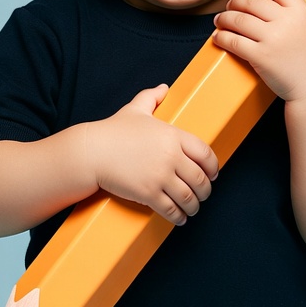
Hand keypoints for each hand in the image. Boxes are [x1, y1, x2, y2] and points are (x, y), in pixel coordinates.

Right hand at [85, 84, 218, 225]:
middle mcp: (171, 157)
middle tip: (204, 195)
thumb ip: (151, 97)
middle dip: (205, 191)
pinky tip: (180, 218)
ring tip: (193, 209)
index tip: (213, 175)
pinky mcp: (148, 193)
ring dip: (194, 206)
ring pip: (188, 197)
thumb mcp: (135, 109)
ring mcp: (160, 176)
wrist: (92, 152)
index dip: (213, 167)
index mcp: (172, 136)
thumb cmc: (113, 131)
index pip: (205, 153)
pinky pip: (171, 209)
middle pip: (200, 179)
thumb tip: (164, 88)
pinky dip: (178, 216)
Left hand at [212, 0, 305, 101]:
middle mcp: (287, 21)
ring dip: (224, 18)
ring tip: (220, 21)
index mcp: (302, 12)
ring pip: (238, 19)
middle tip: (230, 7)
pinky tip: (218, 37)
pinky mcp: (260, 56)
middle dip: (236, 2)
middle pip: (251, 1)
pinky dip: (222, 37)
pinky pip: (233, 41)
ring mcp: (272, 39)